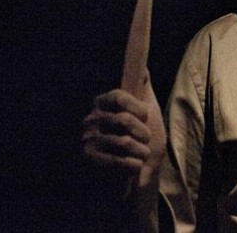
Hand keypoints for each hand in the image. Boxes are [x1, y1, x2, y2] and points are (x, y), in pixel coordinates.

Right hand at [82, 70, 165, 191]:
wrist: (141, 170)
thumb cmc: (144, 138)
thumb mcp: (148, 110)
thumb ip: (143, 88)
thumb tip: (142, 67)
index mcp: (103, 103)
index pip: (117, 96)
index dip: (136, 106)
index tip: (147, 115)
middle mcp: (91, 119)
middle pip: (122, 119)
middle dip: (142, 132)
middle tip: (146, 140)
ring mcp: (88, 139)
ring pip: (123, 142)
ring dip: (141, 151)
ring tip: (143, 155)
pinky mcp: (88, 159)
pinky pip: (116, 161)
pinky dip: (132, 165)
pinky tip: (136, 166)